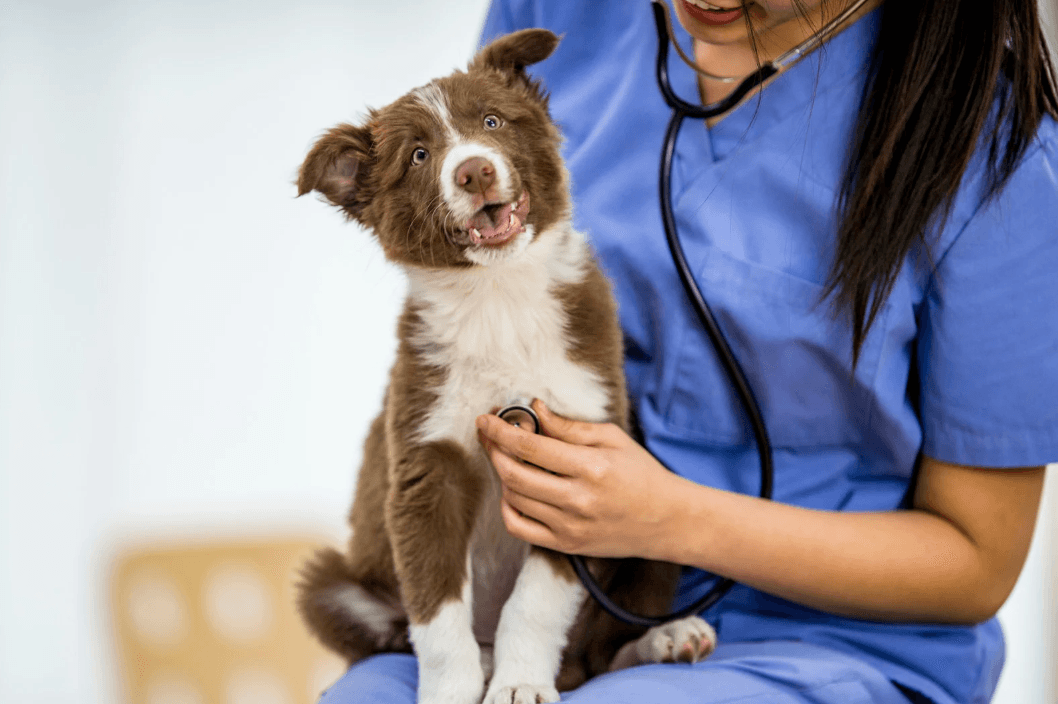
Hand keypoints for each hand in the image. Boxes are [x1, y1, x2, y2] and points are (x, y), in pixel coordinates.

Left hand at [475, 400, 684, 558]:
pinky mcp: (566, 545)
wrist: (667, 520)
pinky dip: (507, 507)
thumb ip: (570, 427)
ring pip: (514, 499)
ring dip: (501, 475)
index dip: (500, 431)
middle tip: (489, 435)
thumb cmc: (641, 474)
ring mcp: (570, 527)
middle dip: (493, 450)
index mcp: (592, 467)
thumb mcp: (612, 439)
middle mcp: (578, 500)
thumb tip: (535, 410)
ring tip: (508, 459)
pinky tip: (514, 490)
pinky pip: (519, 528)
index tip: (485, 419)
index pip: (530, 447)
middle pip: (514, 474)